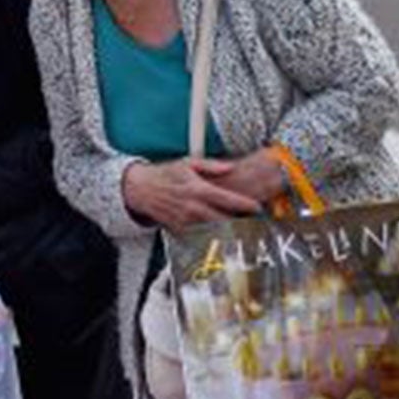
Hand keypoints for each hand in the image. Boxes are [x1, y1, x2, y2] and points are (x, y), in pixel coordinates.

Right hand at [120, 157, 262, 229]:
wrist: (140, 189)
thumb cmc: (165, 174)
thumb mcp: (188, 163)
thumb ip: (212, 165)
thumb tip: (230, 167)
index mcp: (198, 189)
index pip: (228, 200)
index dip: (246, 205)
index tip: (258, 208)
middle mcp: (193, 207)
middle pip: (224, 220)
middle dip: (241, 222)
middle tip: (255, 222)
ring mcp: (186, 221)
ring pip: (213, 231)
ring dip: (228, 231)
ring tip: (243, 230)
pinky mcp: (179, 230)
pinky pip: (199, 235)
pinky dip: (212, 235)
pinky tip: (221, 234)